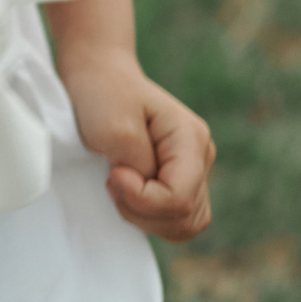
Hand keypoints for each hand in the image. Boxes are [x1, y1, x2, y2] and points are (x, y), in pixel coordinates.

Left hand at [61, 51, 214, 240]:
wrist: (99, 76)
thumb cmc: (103, 95)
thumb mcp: (112, 125)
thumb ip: (134, 163)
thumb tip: (143, 188)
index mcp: (191, 140)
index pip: (179, 198)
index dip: (142, 198)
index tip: (112, 173)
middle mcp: (201, 158)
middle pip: (186, 218)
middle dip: (142, 211)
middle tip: (112, 178)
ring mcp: (193, 172)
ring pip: (183, 225)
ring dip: (144, 217)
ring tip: (119, 184)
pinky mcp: (179, 182)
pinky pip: (174, 220)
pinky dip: (147, 216)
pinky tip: (127, 192)